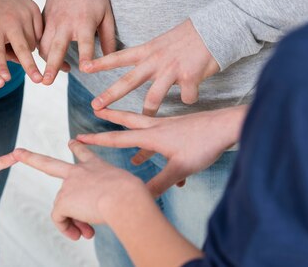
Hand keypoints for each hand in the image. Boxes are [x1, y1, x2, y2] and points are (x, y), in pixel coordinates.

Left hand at [0, 0, 43, 82]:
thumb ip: (2, 48)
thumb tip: (22, 62)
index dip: (0, 66)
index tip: (4, 79)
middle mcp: (11, 22)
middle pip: (23, 48)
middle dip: (31, 66)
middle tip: (39, 80)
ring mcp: (26, 15)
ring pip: (33, 43)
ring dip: (28, 48)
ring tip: (15, 37)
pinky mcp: (36, 11)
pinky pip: (40, 33)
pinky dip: (34, 38)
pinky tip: (24, 30)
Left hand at [14, 141, 146, 240]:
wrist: (126, 199)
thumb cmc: (134, 196)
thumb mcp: (128, 191)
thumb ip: (114, 199)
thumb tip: (104, 216)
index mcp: (97, 166)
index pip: (85, 154)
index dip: (77, 148)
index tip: (71, 142)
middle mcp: (79, 171)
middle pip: (50, 164)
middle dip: (31, 158)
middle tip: (17, 153)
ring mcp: (68, 184)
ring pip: (64, 208)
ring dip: (75, 222)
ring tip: (89, 232)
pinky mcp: (63, 200)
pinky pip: (59, 218)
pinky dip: (67, 228)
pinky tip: (80, 232)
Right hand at [39, 0, 115, 84]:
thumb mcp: (107, 14)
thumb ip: (109, 38)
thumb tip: (111, 60)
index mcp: (85, 22)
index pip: (85, 44)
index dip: (85, 57)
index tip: (84, 70)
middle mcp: (66, 23)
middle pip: (56, 48)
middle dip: (50, 66)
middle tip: (46, 82)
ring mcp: (52, 20)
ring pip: (43, 45)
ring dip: (45, 61)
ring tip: (48, 75)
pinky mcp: (43, 18)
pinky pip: (38, 37)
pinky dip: (40, 49)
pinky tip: (47, 58)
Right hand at [78, 106, 246, 196]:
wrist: (227, 127)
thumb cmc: (204, 144)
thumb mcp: (180, 167)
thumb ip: (159, 183)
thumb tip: (139, 197)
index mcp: (152, 135)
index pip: (118, 138)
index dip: (97, 139)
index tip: (80, 137)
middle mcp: (157, 127)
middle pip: (128, 121)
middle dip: (111, 117)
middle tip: (96, 109)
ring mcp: (171, 128)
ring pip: (146, 132)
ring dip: (137, 140)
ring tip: (133, 158)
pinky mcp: (182, 131)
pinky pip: (165, 142)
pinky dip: (162, 153)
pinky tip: (172, 169)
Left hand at [83, 19, 219, 115]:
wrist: (217, 27)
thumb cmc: (190, 36)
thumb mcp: (164, 42)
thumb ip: (151, 55)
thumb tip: (140, 65)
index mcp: (148, 50)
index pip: (119, 56)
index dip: (101, 62)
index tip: (84, 67)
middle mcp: (156, 60)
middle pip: (128, 81)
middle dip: (110, 95)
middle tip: (95, 106)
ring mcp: (172, 69)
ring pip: (154, 97)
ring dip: (148, 112)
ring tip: (144, 124)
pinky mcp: (190, 77)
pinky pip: (186, 97)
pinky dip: (189, 99)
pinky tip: (192, 97)